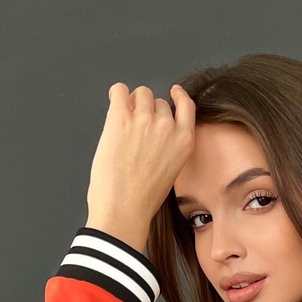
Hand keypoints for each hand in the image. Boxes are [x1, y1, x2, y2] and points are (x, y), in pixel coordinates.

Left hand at [85, 83, 195, 252]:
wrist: (124, 210)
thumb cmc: (143, 200)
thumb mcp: (170, 172)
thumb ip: (168, 147)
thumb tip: (152, 131)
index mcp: (184, 142)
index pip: (187, 106)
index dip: (178, 97)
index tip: (174, 92)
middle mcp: (167, 127)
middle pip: (158, 101)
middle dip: (148, 110)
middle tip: (136, 128)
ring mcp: (144, 120)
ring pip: (140, 94)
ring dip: (132, 103)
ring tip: (123, 121)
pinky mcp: (120, 118)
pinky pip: (119, 90)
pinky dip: (116, 95)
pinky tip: (114, 105)